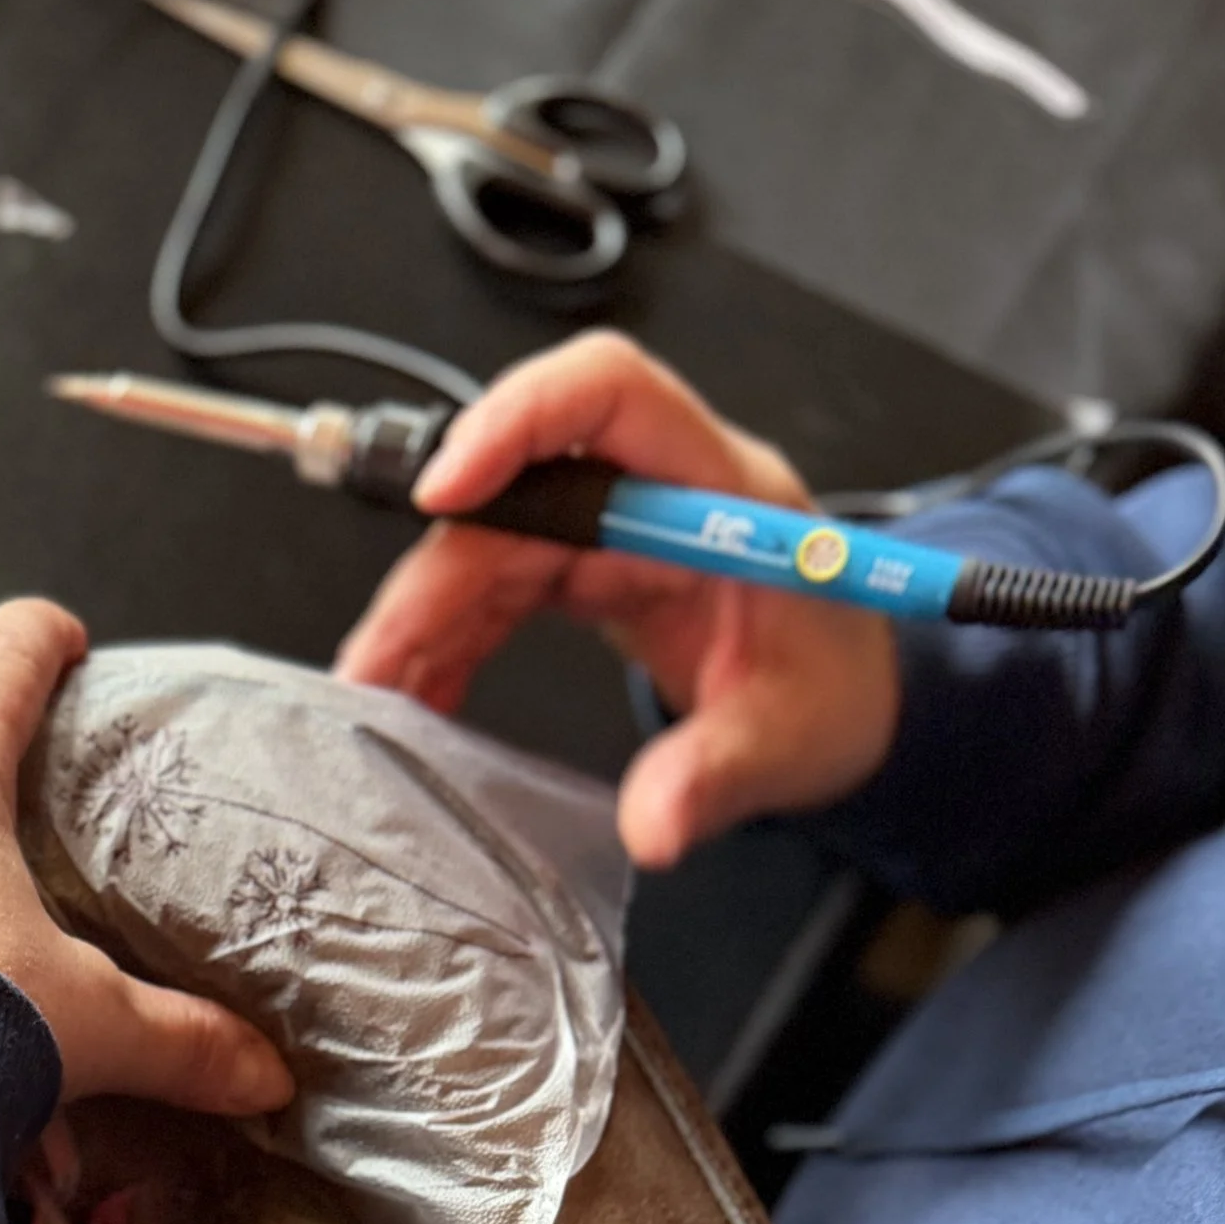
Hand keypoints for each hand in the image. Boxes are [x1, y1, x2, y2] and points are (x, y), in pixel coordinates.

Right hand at [333, 334, 902, 869]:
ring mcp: (617, 529)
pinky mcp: (590, 569)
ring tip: (376, 697)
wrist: (848, 698)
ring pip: (493, 545)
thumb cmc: (837, 688)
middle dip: (438, 574)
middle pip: (519, 493)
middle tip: (377, 665)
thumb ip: (718, 776)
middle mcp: (656, 489)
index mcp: (719, 489)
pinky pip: (500, 589)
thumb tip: (651, 828)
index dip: (520, 421)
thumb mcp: (792, 741)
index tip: (446, 492)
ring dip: (426, 618)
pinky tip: (420, 700)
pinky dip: (450, 644)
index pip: (611, 395)